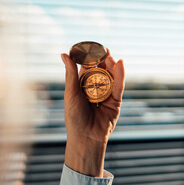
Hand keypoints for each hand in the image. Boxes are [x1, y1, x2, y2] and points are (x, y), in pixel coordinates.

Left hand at [61, 49, 124, 176]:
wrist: (86, 137)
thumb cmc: (74, 117)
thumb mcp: (71, 93)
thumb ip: (70, 73)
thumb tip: (63, 54)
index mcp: (82, 86)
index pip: (87, 68)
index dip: (90, 57)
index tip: (92, 47)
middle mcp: (95, 89)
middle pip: (101, 70)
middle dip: (103, 60)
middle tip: (105, 50)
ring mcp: (106, 94)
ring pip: (111, 76)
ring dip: (112, 65)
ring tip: (111, 57)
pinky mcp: (116, 101)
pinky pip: (119, 86)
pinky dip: (121, 75)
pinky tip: (120, 64)